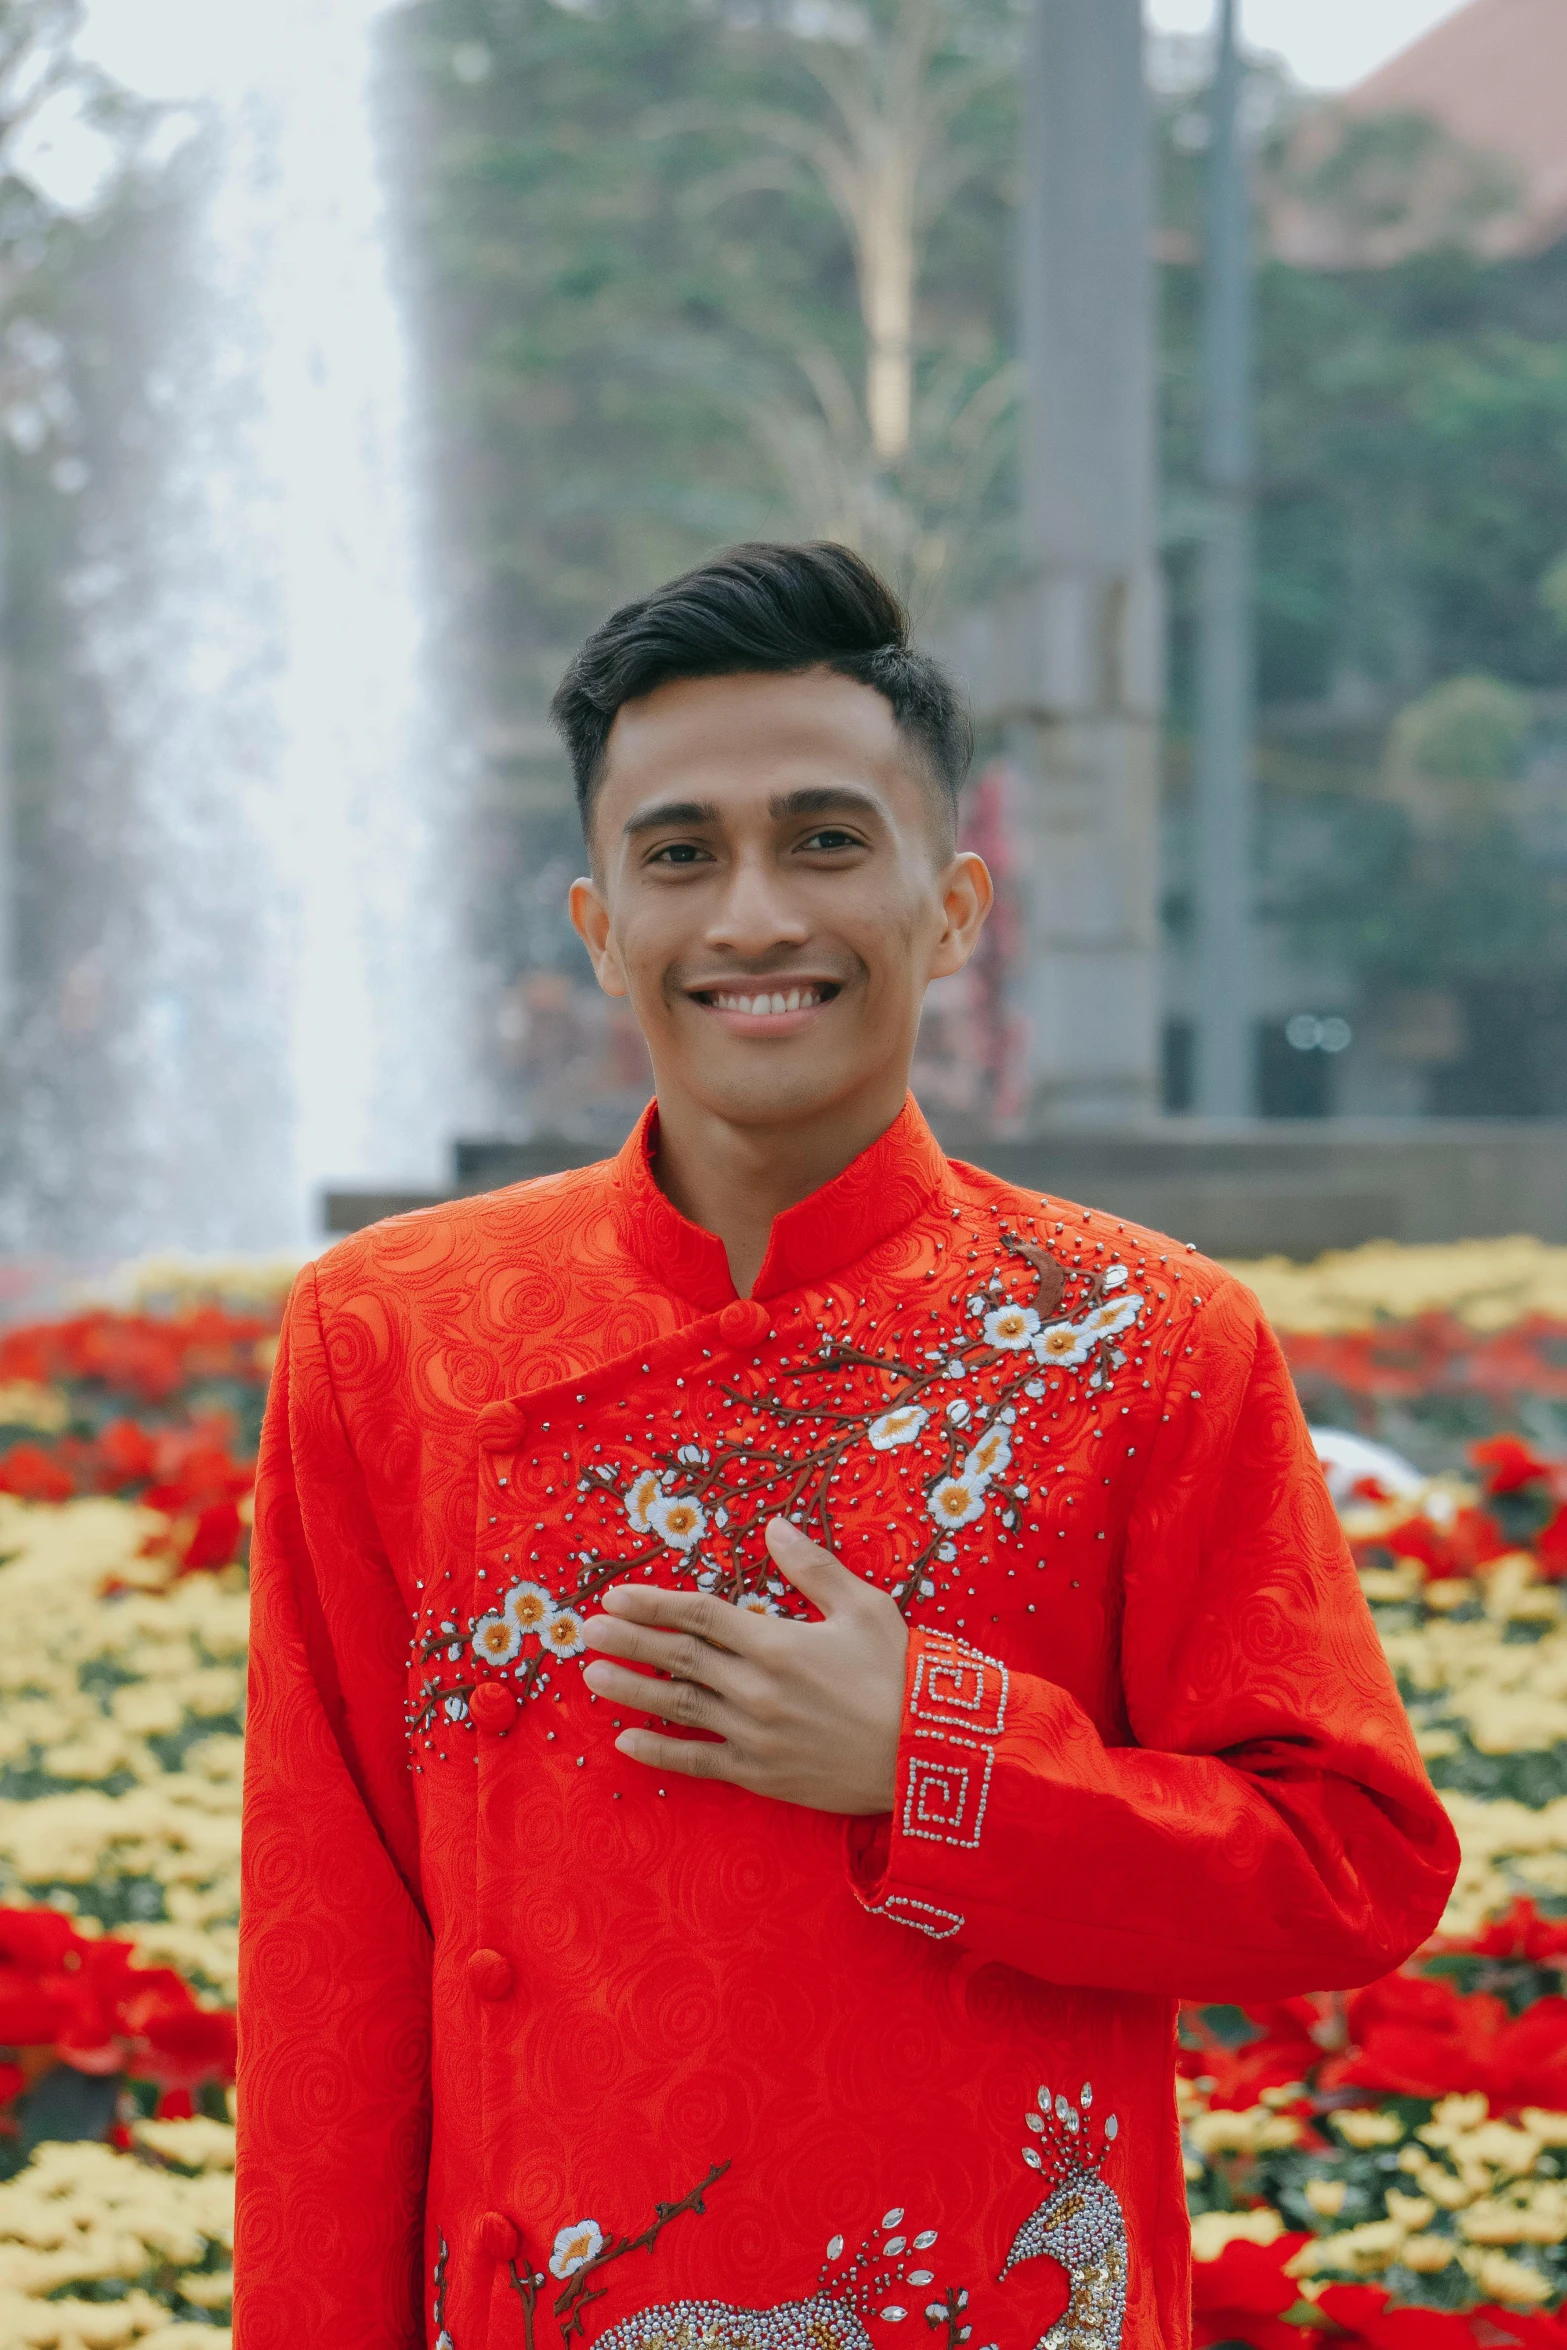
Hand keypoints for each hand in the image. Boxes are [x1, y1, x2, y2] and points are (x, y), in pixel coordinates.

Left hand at [581, 1517, 908, 1813]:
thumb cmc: (899, 1675)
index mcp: (775, 1642)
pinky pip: (698, 1761)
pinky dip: (659, 1751)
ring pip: (677, 1706)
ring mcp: (753, 1734)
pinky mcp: (760, 1774)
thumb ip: (813, 1567)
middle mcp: (754, 1688)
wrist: (927, 1756)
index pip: (699, 1615)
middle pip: (677, 1656)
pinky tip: (626, 1740)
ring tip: (593, 1675)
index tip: (617, 1594)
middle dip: (629, 1639)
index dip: (654, 1602)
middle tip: (587, 1629)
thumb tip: (774, 1526)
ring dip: (631, 1689)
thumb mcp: (864, 1607)